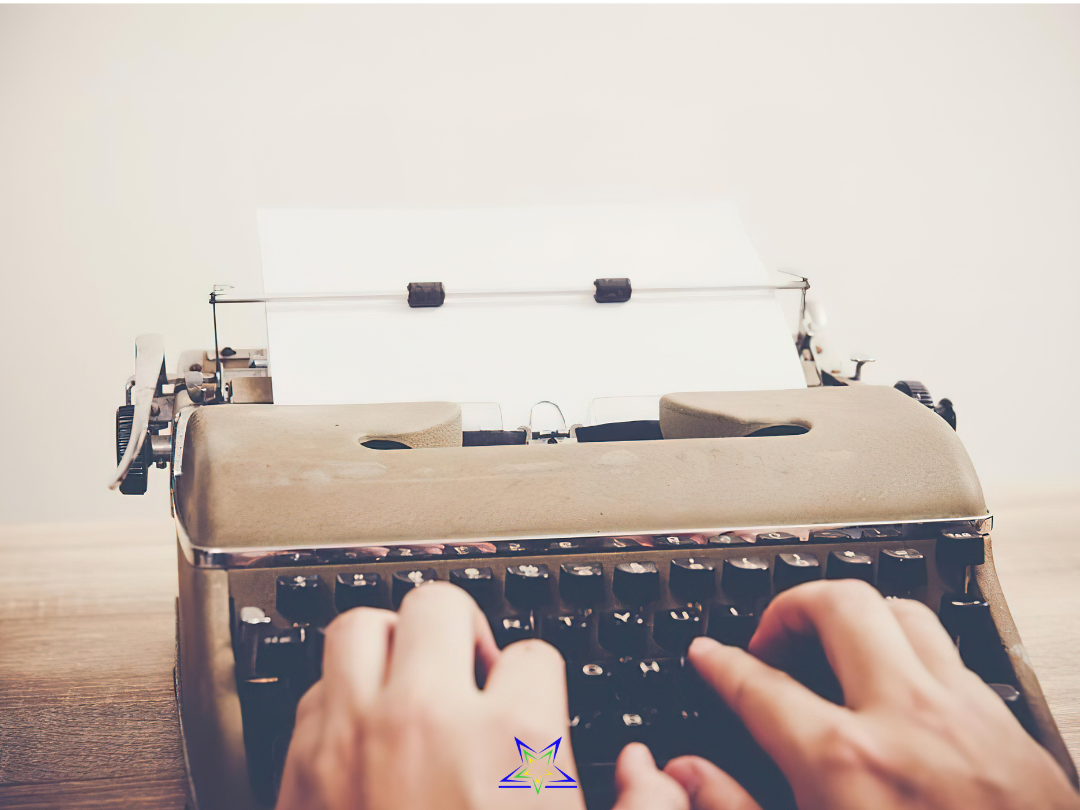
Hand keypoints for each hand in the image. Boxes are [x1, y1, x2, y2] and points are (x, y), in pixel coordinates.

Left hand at [276, 582, 685, 809]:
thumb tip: (648, 773)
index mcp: (511, 743)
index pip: (534, 654)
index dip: (540, 681)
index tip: (532, 708)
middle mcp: (428, 719)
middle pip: (441, 604)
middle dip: (464, 629)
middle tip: (469, 668)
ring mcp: (353, 735)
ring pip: (361, 625)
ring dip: (390, 642)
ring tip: (409, 676)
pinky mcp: (298, 767)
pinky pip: (315, 688)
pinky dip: (341, 694)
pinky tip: (363, 730)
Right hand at [664, 579, 1079, 809]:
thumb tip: (691, 775)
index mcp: (847, 764)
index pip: (760, 683)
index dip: (720, 663)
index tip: (708, 655)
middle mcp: (908, 721)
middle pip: (838, 606)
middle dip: (791, 607)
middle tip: (772, 637)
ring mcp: (967, 717)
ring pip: (902, 612)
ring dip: (856, 618)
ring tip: (833, 647)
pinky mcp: (1011, 731)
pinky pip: (951, 656)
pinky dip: (910, 652)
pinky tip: (896, 689)